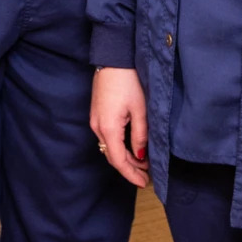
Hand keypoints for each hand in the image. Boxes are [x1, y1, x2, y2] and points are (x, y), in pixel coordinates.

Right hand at [89, 66, 148, 187]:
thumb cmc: (128, 81)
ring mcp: (95, 120)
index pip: (118, 160)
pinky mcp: (97, 113)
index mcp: (108, 128)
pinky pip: (108, 137)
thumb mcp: (140, 110)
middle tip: (146, 176)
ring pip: (110, 147)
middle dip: (129, 168)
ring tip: (143, 163)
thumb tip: (141, 155)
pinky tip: (133, 147)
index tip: (144, 183)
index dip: (131, 174)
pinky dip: (120, 146)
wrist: (113, 58)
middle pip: (113, 156)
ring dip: (126, 157)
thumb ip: (140, 135)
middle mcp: (97, 127)